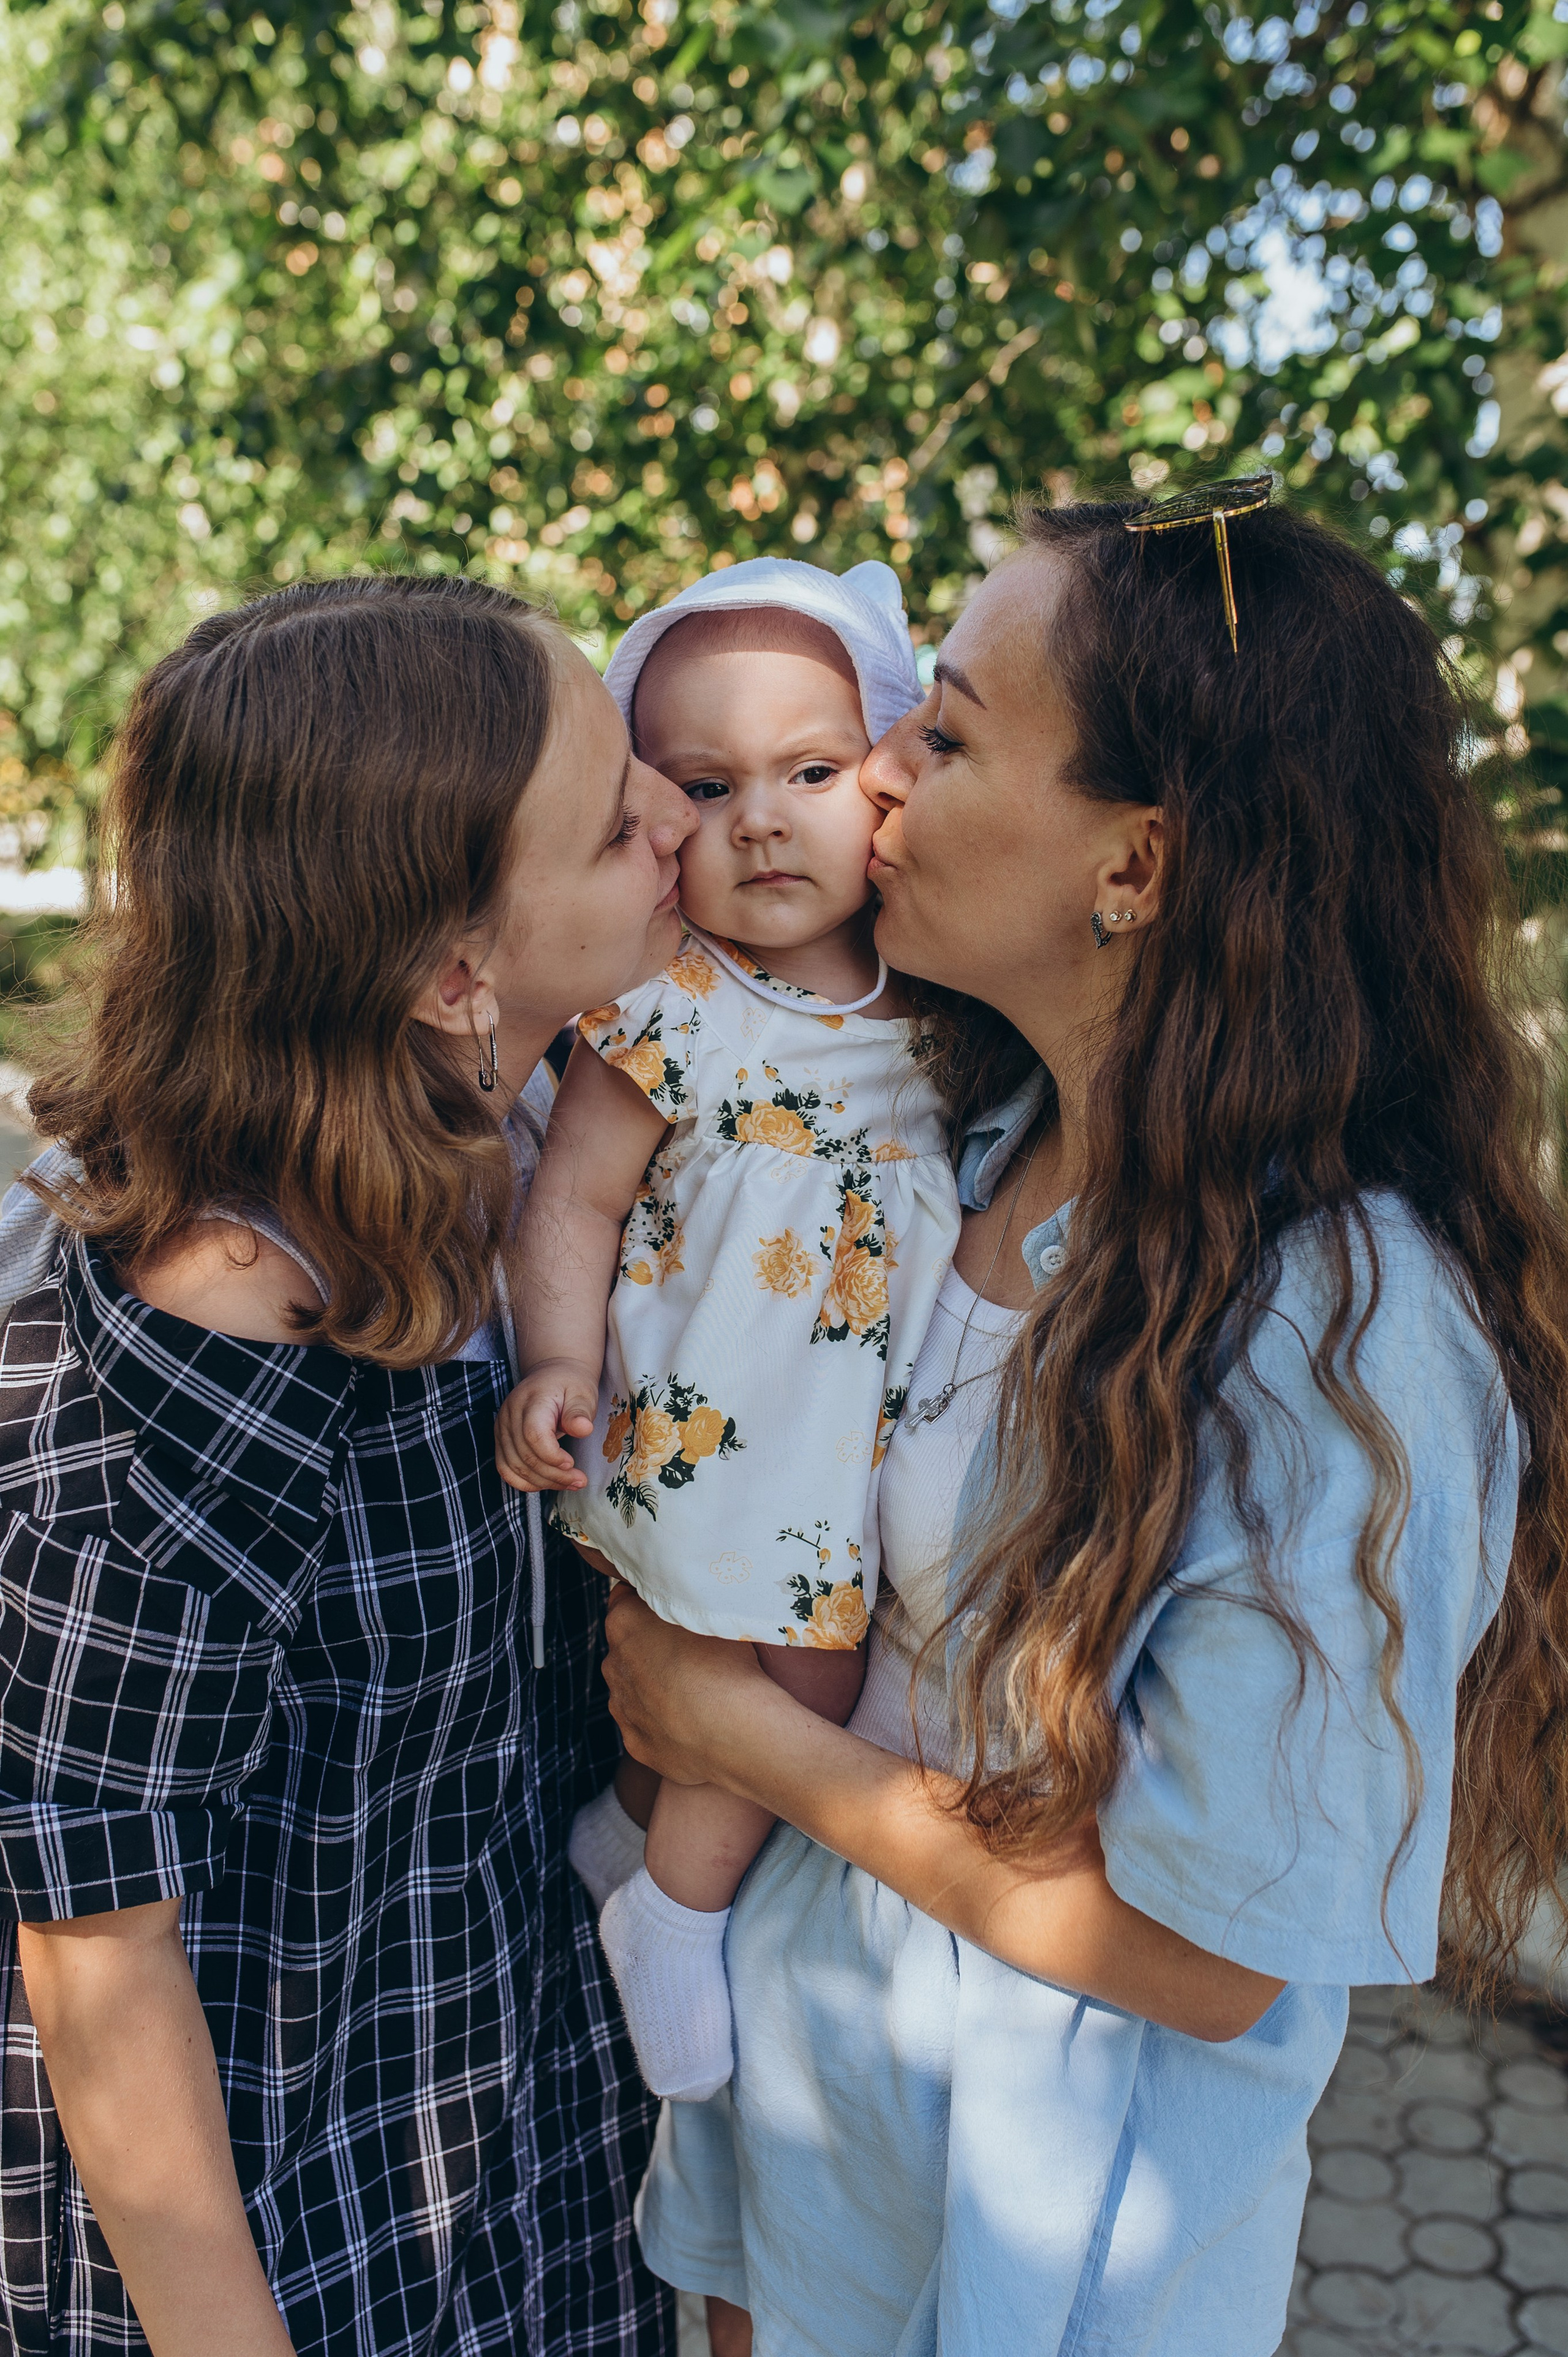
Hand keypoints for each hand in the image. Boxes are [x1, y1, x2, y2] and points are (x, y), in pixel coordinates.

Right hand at [494, 1359, 596, 1491]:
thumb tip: (583, 1429)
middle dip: (554, 1475)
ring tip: (570, 1483)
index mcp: (532, 1400)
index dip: (552, 1456)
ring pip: (514, 1467)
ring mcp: (502, 1428)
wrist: (552, 1375)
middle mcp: (510, 1414)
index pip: (533, 1435)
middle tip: (580, 1480)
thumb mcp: (583, 1393)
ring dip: (543, 1482)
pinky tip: (547, 1483)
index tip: (572, 1463)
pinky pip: (506, 1468)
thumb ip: (580, 1411)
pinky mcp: (501, 1439)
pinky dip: (525, 1481)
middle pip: (525, 1455)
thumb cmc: (570, 1385)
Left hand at [602, 1583, 773, 1786]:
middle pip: (629, 1646)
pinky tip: (694, 1723)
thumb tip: (682, 1602)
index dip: (652, 1601)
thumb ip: (681, 1602)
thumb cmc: (727, 1663)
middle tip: (694, 1653)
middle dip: (652, 1646)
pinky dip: (664, 1722)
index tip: (677, 1609)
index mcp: (624, 1622)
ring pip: (635, 1688)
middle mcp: (613, 1664)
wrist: (735, 1734)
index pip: (626, 1598)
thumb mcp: (708, 1610)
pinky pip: (647, 1725)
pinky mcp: (635, 1743)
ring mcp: (622, 1708)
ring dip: (656, 1686)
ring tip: (699, 1693)